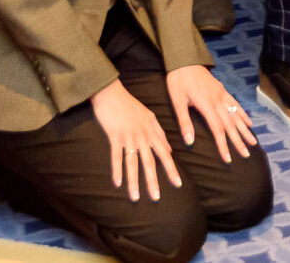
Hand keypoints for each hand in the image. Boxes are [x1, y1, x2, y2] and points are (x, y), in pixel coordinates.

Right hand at [89, 78, 181, 201]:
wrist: (112, 92)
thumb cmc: (130, 105)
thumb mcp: (149, 117)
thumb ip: (159, 134)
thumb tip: (169, 150)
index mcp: (152, 132)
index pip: (165, 154)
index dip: (171, 170)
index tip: (178, 184)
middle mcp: (142, 136)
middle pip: (149, 162)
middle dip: (153, 181)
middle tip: (156, 198)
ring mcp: (128, 137)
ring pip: (133, 163)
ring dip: (134, 181)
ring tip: (136, 197)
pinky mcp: (114, 136)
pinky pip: (116, 156)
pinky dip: (116, 170)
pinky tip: (117, 183)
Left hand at [166, 64, 258, 162]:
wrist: (184, 58)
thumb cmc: (178, 81)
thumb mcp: (177, 101)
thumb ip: (185, 122)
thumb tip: (189, 142)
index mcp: (206, 105)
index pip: (218, 129)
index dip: (223, 145)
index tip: (229, 158)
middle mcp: (218, 101)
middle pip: (230, 125)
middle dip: (238, 141)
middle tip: (246, 155)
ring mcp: (222, 95)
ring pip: (236, 115)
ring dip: (244, 130)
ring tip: (253, 142)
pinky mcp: (223, 90)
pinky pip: (236, 104)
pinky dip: (243, 114)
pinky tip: (248, 123)